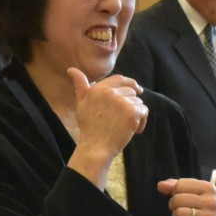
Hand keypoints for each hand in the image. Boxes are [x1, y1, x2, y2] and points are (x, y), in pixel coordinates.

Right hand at [67, 69, 147, 186]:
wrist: (96, 147)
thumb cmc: (89, 127)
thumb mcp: (81, 103)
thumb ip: (81, 86)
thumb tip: (71, 69)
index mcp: (98, 88)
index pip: (119, 79)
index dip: (130, 82)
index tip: (137, 89)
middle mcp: (110, 92)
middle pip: (131, 91)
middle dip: (131, 103)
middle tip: (123, 119)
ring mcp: (122, 101)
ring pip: (138, 102)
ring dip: (136, 114)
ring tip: (125, 125)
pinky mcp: (132, 112)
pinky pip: (144, 111)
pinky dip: (142, 121)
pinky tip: (134, 130)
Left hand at [158, 178, 215, 215]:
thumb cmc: (199, 206)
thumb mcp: (190, 192)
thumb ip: (174, 186)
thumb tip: (160, 185)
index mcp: (209, 188)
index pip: (180, 184)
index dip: (175, 191)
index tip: (181, 196)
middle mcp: (211, 201)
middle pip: (178, 199)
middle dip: (173, 204)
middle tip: (179, 208)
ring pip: (178, 212)